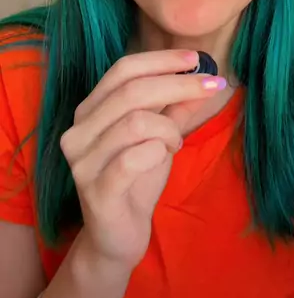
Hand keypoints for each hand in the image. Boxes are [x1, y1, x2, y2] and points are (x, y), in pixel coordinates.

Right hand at [60, 50, 225, 272]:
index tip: (196, 59)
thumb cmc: (137, 180)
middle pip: (132, 91)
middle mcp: (78, 131)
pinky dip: (158, 151)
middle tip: (211, 86)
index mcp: (90, 110)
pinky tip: (164, 156)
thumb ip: (176, 107)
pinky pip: (133, 158)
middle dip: (178, 84)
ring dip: (169, 128)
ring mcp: (83, 162)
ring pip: (136, 122)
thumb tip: (204, 75)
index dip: (161, 60)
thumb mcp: (160, 136)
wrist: (117, 237)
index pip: (123, 69)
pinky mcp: (95, 191)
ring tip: (175, 142)